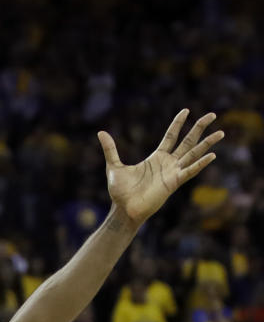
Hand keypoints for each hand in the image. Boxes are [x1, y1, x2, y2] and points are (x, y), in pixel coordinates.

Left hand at [98, 110, 223, 225]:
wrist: (123, 210)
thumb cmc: (119, 192)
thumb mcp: (114, 166)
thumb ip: (110, 149)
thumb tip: (100, 132)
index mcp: (156, 158)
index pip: (171, 136)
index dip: (178, 123)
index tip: (186, 110)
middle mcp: (167, 163)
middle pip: (188, 141)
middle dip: (199, 128)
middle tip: (212, 114)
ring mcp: (172, 173)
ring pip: (193, 153)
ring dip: (207, 143)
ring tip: (221, 132)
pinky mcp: (174, 183)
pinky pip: (190, 171)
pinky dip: (201, 163)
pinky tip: (212, 155)